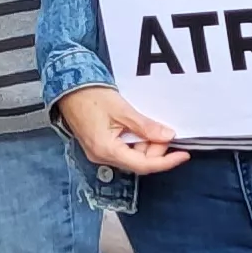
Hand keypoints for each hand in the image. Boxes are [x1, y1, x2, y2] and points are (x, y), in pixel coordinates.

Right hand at [60, 87, 188, 174]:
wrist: (67, 88)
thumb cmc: (90, 96)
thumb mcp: (123, 110)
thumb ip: (146, 127)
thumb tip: (167, 137)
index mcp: (107, 150)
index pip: (143, 165)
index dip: (166, 161)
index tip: (183, 155)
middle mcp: (102, 156)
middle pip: (138, 162)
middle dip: (155, 149)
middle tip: (164, 130)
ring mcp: (100, 152)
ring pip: (132, 155)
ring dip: (146, 144)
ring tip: (150, 125)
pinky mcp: (100, 145)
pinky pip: (124, 149)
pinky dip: (137, 140)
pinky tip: (140, 128)